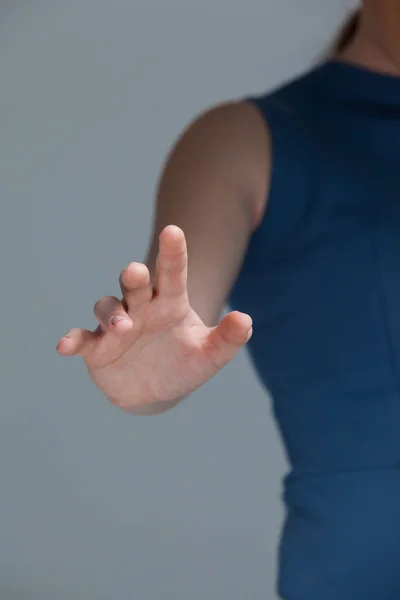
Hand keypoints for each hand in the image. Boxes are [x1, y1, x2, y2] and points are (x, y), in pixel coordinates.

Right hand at [56, 226, 252, 411]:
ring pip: (107, 307)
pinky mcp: (97, 348)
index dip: (173, 253)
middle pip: (135, 285)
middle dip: (134, 277)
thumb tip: (245, 321)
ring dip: (111, 314)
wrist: (157, 391)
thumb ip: (228, 339)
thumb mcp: (210, 355)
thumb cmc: (185, 364)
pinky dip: (73, 340)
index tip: (173, 231)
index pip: (172, 273)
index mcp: (170, 303)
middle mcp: (141, 307)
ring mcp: (116, 326)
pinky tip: (65, 346)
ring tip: (123, 326)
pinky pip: (83, 338)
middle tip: (135, 271)